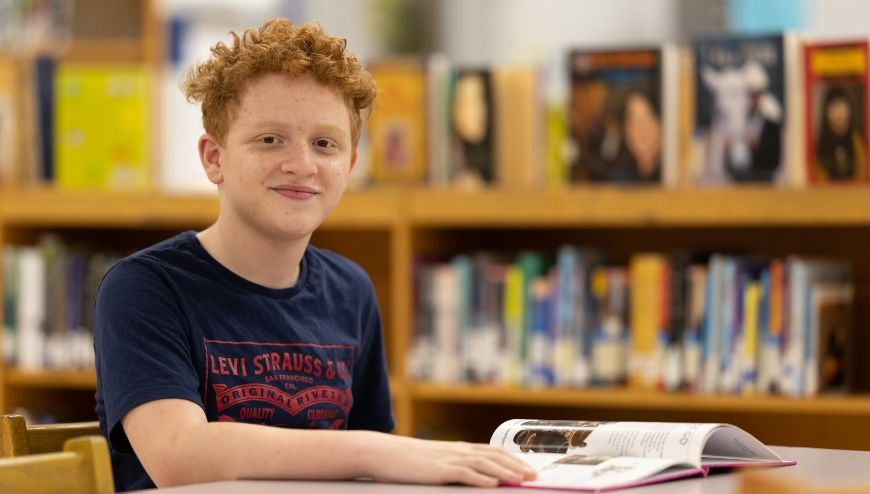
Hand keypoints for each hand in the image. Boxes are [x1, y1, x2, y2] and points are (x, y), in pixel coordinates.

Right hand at [363, 433, 537, 486]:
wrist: (383, 452)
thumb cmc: (407, 460)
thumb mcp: (435, 460)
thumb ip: (454, 466)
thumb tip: (474, 475)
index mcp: (458, 448)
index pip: (493, 451)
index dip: (513, 459)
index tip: (529, 467)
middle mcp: (457, 450)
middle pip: (494, 455)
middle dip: (516, 465)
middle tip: (534, 476)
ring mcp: (448, 459)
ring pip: (484, 463)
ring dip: (506, 471)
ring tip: (522, 480)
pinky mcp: (438, 470)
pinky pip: (464, 473)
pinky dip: (481, 477)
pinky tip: (493, 483)